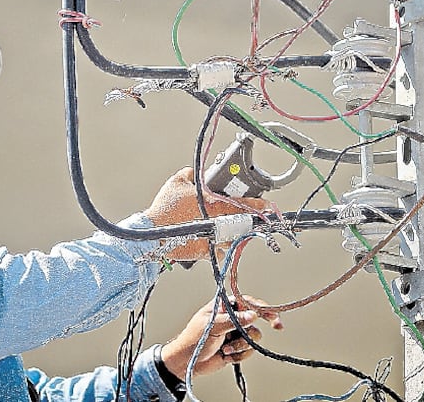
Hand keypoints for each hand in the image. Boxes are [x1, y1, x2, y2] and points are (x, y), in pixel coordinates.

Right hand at [144, 167, 268, 260]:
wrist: (152, 233)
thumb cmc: (164, 209)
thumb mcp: (176, 182)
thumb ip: (190, 174)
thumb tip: (195, 172)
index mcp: (214, 204)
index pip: (244, 203)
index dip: (260, 205)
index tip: (270, 206)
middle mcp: (217, 222)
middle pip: (243, 223)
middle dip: (249, 221)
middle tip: (253, 219)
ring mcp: (213, 239)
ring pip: (233, 239)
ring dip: (234, 234)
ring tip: (229, 229)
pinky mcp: (205, 252)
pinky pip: (219, 251)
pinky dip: (220, 247)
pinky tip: (215, 242)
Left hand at [159, 296, 283, 380]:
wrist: (187, 362)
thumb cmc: (193, 339)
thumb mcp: (212, 326)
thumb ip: (234, 320)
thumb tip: (252, 315)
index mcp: (224, 307)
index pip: (247, 302)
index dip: (261, 306)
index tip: (272, 313)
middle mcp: (232, 318)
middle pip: (255, 317)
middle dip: (264, 323)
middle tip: (277, 325)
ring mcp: (234, 333)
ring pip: (253, 336)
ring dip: (240, 344)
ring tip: (226, 348)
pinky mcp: (236, 347)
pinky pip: (248, 350)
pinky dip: (239, 354)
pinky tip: (226, 354)